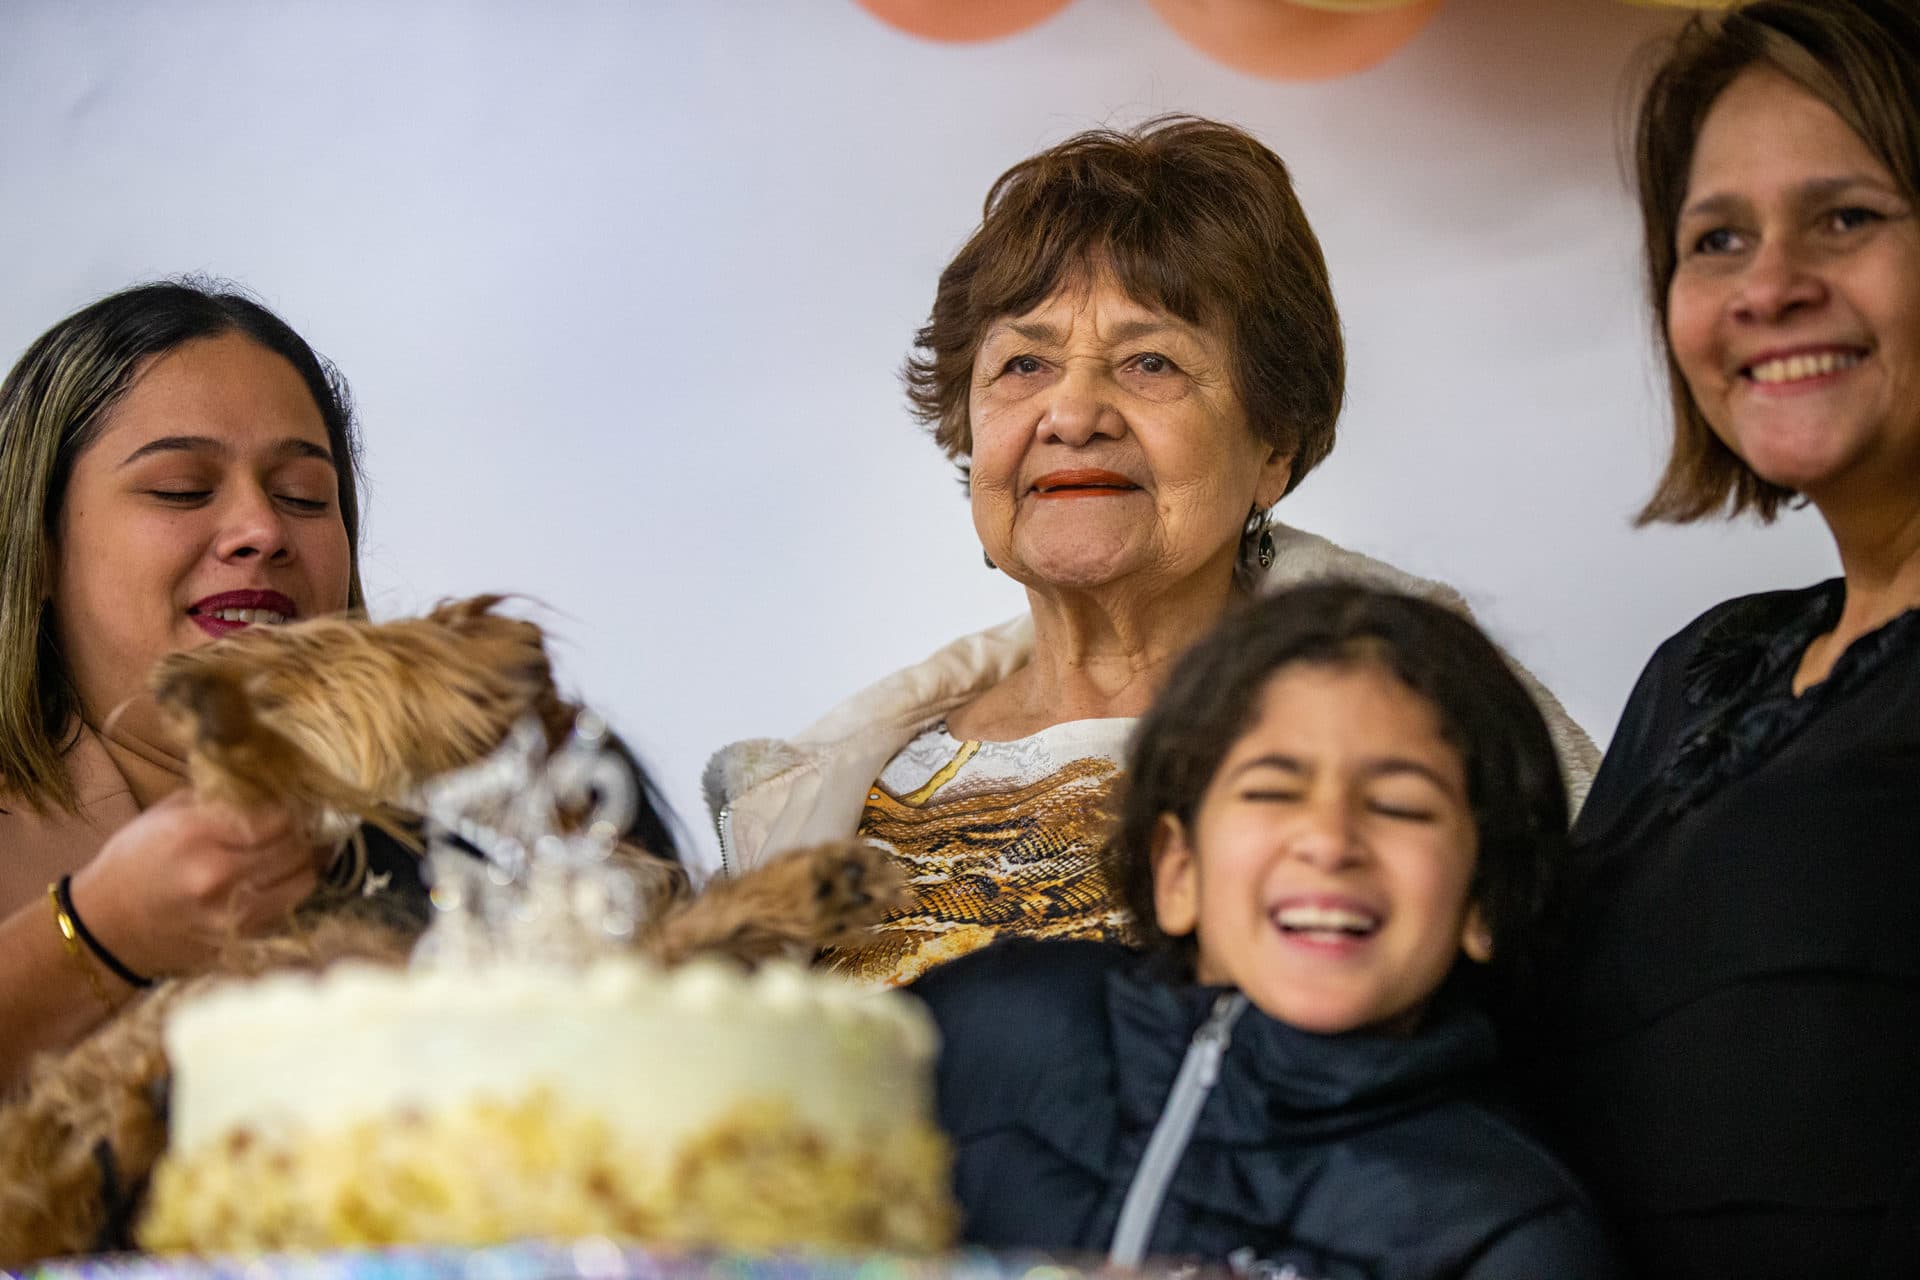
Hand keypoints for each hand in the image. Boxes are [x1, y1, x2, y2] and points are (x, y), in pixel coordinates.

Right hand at [67, 791, 329, 979]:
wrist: (106, 928)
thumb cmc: (135, 861)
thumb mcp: (168, 814)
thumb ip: (222, 798)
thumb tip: (274, 784)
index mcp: (197, 836)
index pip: (276, 816)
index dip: (293, 806)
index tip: (295, 801)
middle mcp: (218, 877)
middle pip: (295, 847)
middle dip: (305, 832)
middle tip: (306, 823)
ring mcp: (231, 915)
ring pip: (303, 880)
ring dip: (306, 862)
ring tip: (299, 849)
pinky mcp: (239, 942)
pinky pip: (288, 909)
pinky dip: (291, 890)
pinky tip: (282, 877)